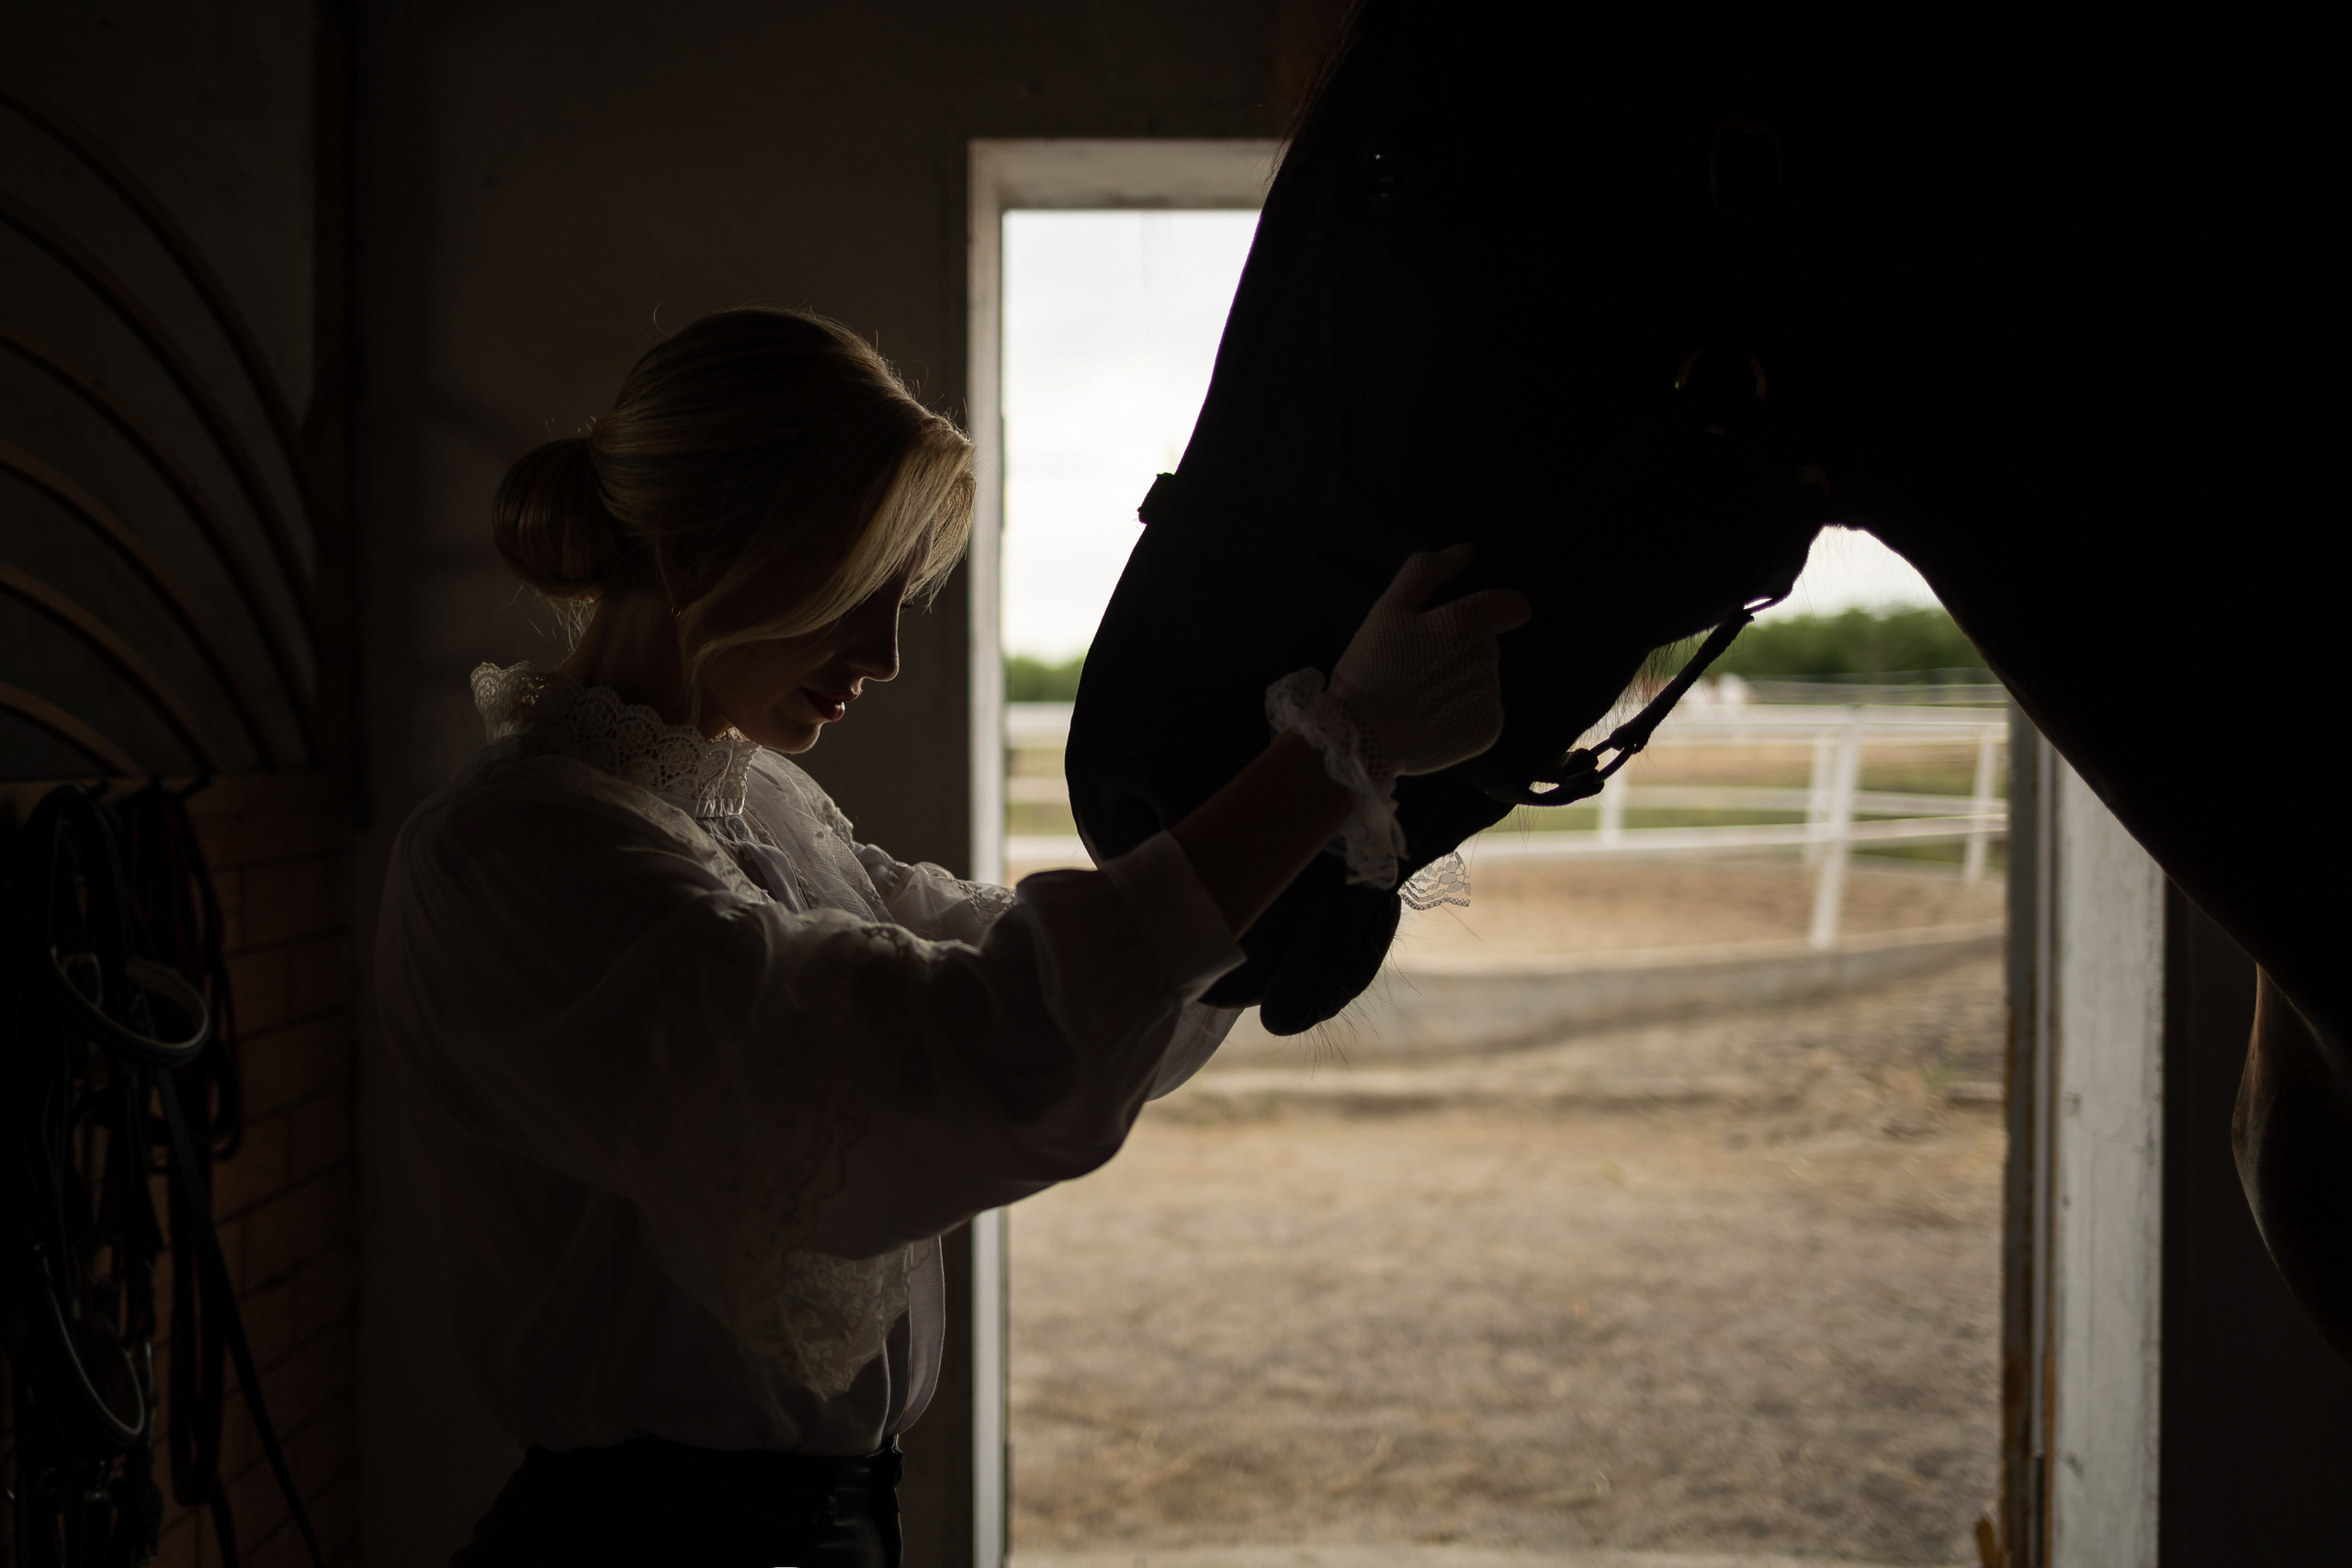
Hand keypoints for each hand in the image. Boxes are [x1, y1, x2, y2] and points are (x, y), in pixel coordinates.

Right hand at [1329, 544, 1533, 777]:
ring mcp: (1490, 697)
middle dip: (1461, 650)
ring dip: (1461, 683)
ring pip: (1485, 679)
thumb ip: (1427, 571)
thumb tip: (1466, 550)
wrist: (1359, 736)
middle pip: (1488, 644)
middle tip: (1419, 665)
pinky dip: (1463, 715)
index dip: (1493, 609)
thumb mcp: (1388, 608)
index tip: (1465, 624)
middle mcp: (1486, 659)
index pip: (1513, 605)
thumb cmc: (1370, 666)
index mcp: (1465, 623)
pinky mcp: (1489, 730)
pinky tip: (1432, 718)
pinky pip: (1484, 712)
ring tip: (1421, 695)